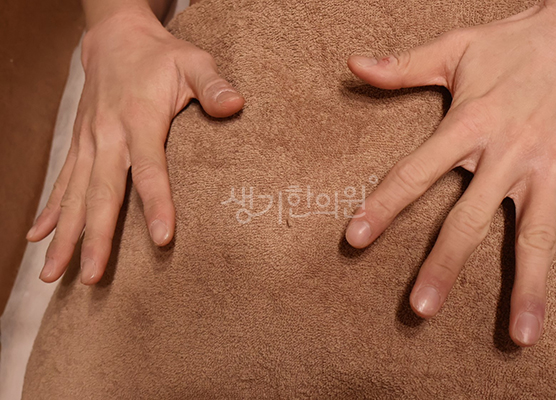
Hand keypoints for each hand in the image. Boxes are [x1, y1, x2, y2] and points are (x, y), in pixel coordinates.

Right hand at [26, 9, 244, 284]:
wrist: (115, 37)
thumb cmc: (161, 55)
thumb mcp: (193, 61)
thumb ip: (213, 85)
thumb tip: (236, 105)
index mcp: (140, 118)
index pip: (150, 168)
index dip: (156, 204)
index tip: (161, 239)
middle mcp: (108, 134)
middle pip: (102, 192)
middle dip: (96, 237)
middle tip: (91, 277)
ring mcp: (89, 141)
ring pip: (75, 194)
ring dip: (65, 235)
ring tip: (52, 274)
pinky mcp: (80, 143)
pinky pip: (63, 181)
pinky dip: (51, 210)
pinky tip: (39, 237)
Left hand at [345, 0, 555, 345]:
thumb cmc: (517, 41)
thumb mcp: (456, 48)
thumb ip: (404, 66)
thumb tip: (353, 65)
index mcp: (470, 124)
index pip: (414, 172)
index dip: (381, 206)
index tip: (354, 240)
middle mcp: (509, 152)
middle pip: (469, 219)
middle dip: (444, 265)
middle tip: (420, 311)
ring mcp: (552, 165)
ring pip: (536, 235)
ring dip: (527, 286)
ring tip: (519, 337)